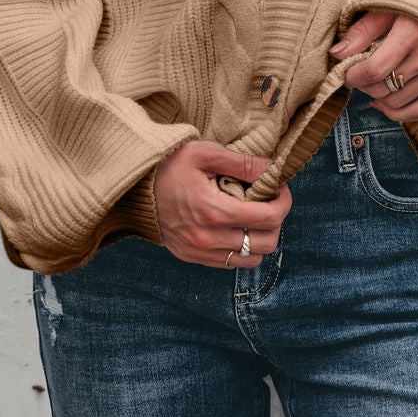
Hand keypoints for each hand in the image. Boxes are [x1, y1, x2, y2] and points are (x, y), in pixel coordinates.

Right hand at [153, 141, 291, 269]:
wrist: (133, 187)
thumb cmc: (170, 165)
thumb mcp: (205, 153)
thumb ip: (242, 163)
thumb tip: (273, 170)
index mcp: (213, 211)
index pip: (269, 218)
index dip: (283, 202)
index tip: (280, 189)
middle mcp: (207, 238)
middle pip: (266, 243)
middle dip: (276, 221)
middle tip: (269, 201)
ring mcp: (198, 251)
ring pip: (251, 259)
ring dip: (260, 238)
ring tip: (253, 216)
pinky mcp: (191, 257)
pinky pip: (231, 263)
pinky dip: (241, 248)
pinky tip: (235, 227)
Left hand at [328, 10, 417, 121]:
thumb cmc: (417, 2)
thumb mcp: (387, 8)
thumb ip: (362, 31)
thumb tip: (337, 54)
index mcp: (413, 32)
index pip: (374, 70)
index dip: (353, 76)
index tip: (347, 72)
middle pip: (384, 88)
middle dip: (364, 86)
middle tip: (360, 75)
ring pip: (398, 102)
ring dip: (379, 97)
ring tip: (374, 83)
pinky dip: (398, 113)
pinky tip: (384, 104)